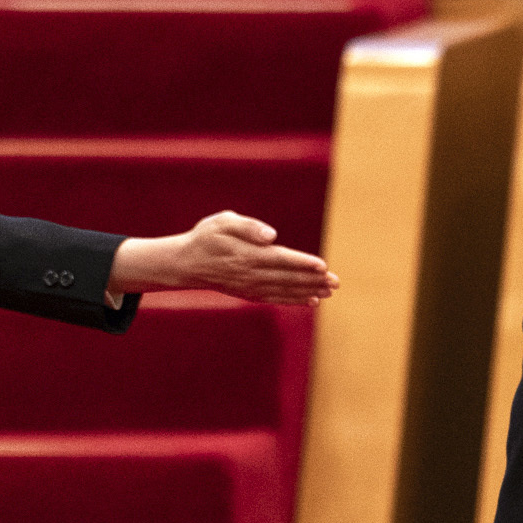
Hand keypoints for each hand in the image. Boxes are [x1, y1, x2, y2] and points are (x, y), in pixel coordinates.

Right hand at [111, 211, 335, 306]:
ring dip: (308, 291)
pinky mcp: (249, 293)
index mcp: (247, 255)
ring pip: (284, 290)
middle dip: (313, 281)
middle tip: (336, 282)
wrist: (186, 263)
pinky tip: (311, 301)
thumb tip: (272, 236)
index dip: (303, 263)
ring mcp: (250, 286)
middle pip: (287, 278)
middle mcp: (250, 274)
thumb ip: (248, 226)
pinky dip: (294, 300)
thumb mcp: (223, 222)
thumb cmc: (207, 237)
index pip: (281, 259)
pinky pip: (275, 298)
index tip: (323, 266)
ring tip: (329, 292)